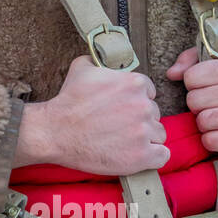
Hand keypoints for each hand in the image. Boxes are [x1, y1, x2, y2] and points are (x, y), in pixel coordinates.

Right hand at [13, 54, 168, 174]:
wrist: (55, 132)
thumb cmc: (68, 102)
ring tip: (122, 141)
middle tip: (118, 126)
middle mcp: (143, 105)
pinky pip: (162, 156)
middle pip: (154, 113)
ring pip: (158, 134)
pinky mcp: (142, 156)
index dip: (135, 101)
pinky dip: (151, 157)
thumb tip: (106, 60)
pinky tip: (134, 154)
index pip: (150, 92)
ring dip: (145, 138)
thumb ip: (102, 62)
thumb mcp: (81, 68)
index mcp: (134, 83)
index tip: (122, 109)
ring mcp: (144, 132)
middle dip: (139, 120)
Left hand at [167, 46, 217, 153]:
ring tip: (215, 116)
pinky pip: (210, 140)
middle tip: (209, 103)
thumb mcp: (216, 58)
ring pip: (203, 121)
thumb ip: (193, 59)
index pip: (192, 77)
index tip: (203, 84)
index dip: (192, 82)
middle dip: (197, 103)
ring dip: (204, 122)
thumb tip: (172, 74)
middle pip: (194, 100)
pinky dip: (210, 139)